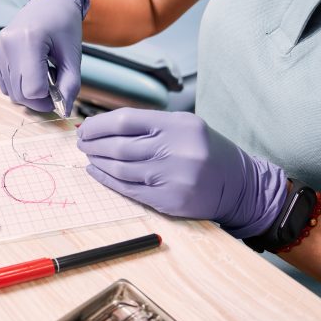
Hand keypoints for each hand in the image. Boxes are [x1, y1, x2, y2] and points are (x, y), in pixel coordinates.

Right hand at [0, 0, 89, 115]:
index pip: (32, 90)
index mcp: (29, 40)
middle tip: (55, 86)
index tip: (59, 93)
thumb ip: (70, 85)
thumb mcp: (73, 56)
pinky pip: (4, 84)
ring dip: (29, 91)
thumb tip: (63, 111)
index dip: (48, 99)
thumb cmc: (64, 26)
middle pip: (20, 94)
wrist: (50, 3)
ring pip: (11, 92)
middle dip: (39, 98)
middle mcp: (7, 44)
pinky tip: (31, 70)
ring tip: (44, 73)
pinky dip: (19, 84)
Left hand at [76, 108, 287, 237]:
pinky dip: (107, 180)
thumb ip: (148, 125)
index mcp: (178, 125)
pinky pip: (128, 189)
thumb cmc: (205, 151)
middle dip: (93, 144)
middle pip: (119, 146)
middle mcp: (176, 149)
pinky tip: (97, 173)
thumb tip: (103, 127)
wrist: (239, 185)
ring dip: (98, 162)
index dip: (98, 125)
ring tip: (89, 157)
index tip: (85, 128)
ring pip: (120, 168)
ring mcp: (172, 177)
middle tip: (81, 143)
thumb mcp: (184, 127)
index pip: (125, 120)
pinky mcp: (168, 199)